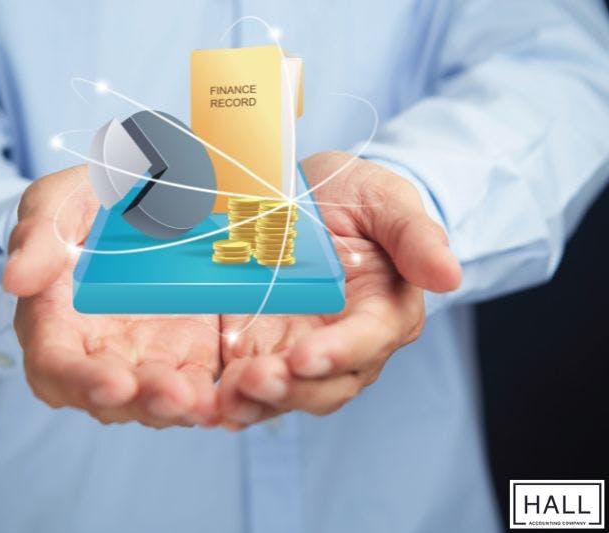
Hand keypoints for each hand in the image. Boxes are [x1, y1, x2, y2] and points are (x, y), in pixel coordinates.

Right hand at [3, 166, 219, 427]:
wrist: (145, 195)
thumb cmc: (89, 201)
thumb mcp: (60, 201)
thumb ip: (37, 235)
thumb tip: (13, 279)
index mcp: (53, 323)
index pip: (55, 366)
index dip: (81, 381)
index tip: (112, 384)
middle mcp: (96, 353)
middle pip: (109, 397)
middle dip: (141, 401)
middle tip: (173, 396)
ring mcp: (143, 358)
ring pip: (154, 400)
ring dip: (177, 407)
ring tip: (203, 403)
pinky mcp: (186, 354)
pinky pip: (195, 383)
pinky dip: (209, 396)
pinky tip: (226, 399)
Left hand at [217, 151, 460, 426]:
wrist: (312, 197)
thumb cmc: (357, 200)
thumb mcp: (386, 201)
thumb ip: (415, 236)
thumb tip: (450, 276)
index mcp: (383, 312)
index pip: (367, 341)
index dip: (339, 352)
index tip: (306, 356)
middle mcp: (341, 344)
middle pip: (324, 385)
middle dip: (291, 389)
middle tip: (254, 380)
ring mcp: (296, 351)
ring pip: (283, 395)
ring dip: (254, 403)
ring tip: (223, 399)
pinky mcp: (257, 350)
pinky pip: (244, 384)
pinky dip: (225, 398)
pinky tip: (202, 402)